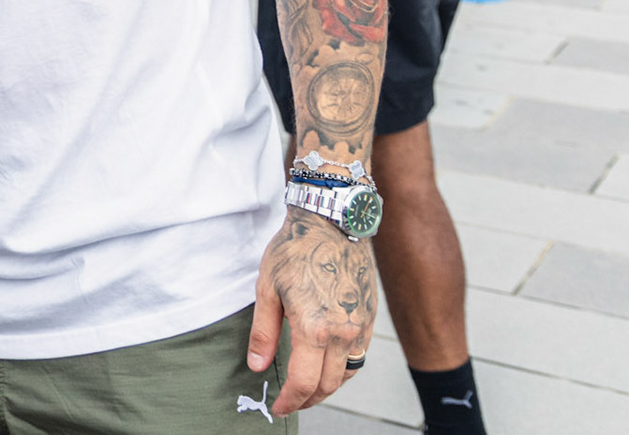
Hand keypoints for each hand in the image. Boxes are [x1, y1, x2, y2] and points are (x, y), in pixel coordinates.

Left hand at [248, 208, 376, 415]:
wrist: (332, 221)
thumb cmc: (296, 250)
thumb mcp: (266, 288)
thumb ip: (263, 332)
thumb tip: (258, 366)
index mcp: (314, 329)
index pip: (304, 383)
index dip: (290, 401)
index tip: (279, 407)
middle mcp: (343, 333)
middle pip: (327, 385)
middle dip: (308, 399)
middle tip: (290, 402)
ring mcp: (361, 326)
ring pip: (347, 374)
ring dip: (327, 387)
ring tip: (307, 389)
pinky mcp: (371, 317)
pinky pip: (359, 355)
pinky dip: (343, 368)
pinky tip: (328, 365)